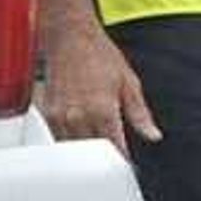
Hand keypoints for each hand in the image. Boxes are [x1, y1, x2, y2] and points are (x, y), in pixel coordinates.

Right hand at [38, 18, 158, 149]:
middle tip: (115, 157)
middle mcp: (79, 116)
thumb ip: (140, 114)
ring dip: (87, 151)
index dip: (124, 159)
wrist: (70, 36)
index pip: (116, 148)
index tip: (129, 164)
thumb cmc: (99, 54)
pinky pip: (59, 137)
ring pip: (74, 148)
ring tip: (98, 146)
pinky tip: (80, 134)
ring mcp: (60, 116)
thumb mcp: (129, 83)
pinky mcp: (48, 113)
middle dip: (105, 156)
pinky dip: (70, 140)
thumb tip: (153, 135)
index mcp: (103, 111)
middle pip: (93, 153)